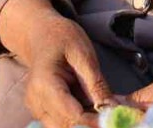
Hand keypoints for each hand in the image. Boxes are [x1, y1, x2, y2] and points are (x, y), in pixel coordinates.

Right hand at [0, 0, 113, 127]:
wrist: (40, 34)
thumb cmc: (61, 38)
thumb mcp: (84, 54)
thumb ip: (97, 84)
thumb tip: (113, 109)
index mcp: (44, 84)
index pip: (73, 115)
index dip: (95, 121)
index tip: (116, 117)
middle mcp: (36, 101)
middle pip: (68, 126)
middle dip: (91, 123)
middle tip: (112, 113)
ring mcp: (37, 108)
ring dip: (85, 122)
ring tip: (101, 109)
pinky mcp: (41, 112)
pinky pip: (62, 124)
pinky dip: (79, 120)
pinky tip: (90, 108)